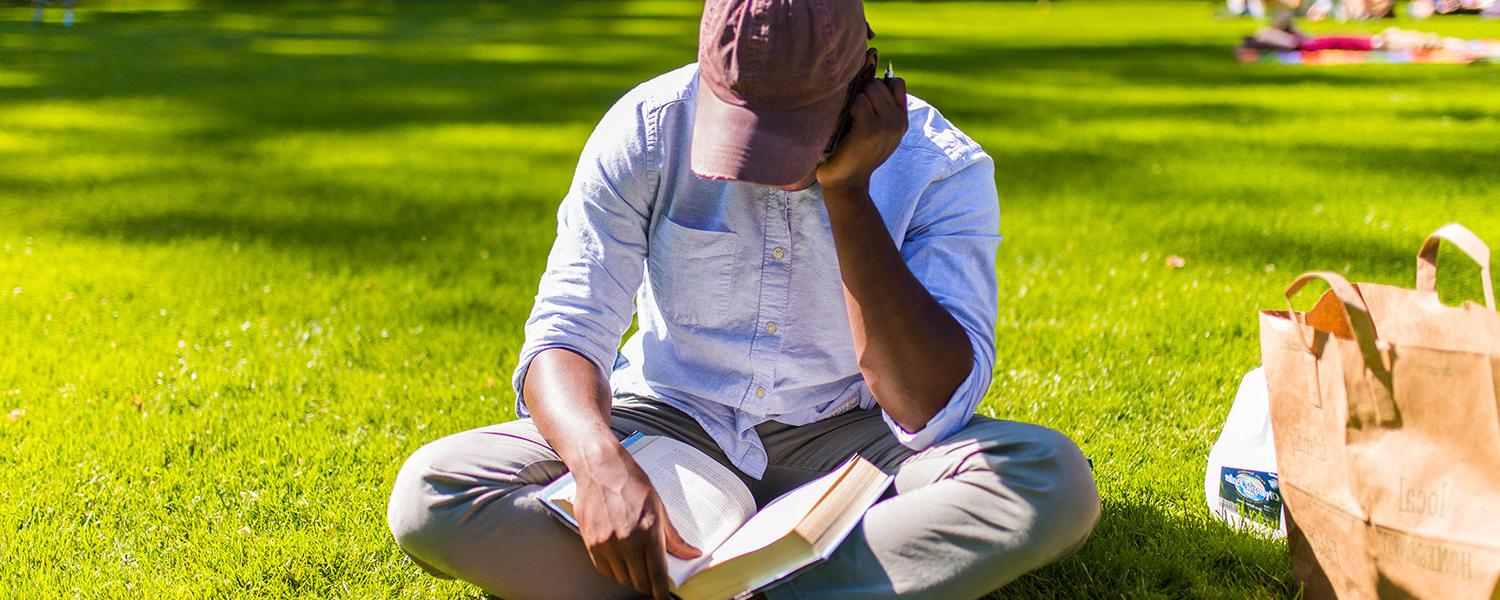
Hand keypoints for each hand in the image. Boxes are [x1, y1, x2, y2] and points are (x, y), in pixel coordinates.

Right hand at [573, 445, 700, 598]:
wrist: (600, 468)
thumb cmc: (631, 483)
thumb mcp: (659, 507)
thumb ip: (673, 537)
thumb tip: (691, 554)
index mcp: (648, 532)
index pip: (657, 575)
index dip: (661, 591)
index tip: (663, 596)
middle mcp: (627, 541)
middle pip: (639, 581)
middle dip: (648, 585)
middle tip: (652, 580)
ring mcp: (607, 544)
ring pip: (622, 578)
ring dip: (631, 578)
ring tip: (636, 567)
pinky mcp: (591, 543)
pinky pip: (605, 570)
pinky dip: (614, 571)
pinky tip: (621, 562)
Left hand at [816, 74, 907, 193]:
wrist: (846, 183)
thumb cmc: (854, 152)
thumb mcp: (875, 129)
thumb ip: (880, 105)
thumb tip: (872, 66)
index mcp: (902, 120)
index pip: (897, 83)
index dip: (879, 85)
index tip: (865, 100)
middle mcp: (898, 122)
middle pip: (879, 83)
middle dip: (862, 92)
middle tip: (852, 114)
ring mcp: (886, 125)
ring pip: (868, 90)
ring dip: (854, 101)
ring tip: (849, 121)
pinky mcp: (870, 129)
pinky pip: (858, 101)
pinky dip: (848, 109)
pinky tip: (846, 126)